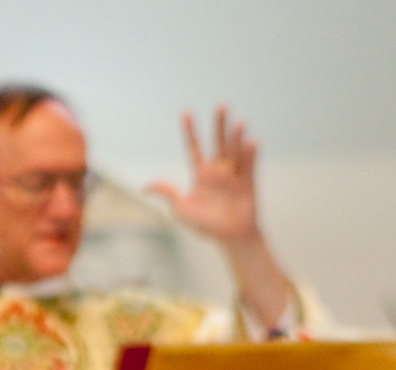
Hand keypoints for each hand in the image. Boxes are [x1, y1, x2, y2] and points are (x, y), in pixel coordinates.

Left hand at [146, 106, 260, 243]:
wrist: (229, 237)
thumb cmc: (205, 225)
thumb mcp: (181, 209)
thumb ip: (167, 192)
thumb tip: (144, 187)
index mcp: (201, 174)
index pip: (194, 148)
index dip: (190, 131)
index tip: (186, 112)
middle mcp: (218, 170)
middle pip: (217, 143)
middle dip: (219, 125)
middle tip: (221, 105)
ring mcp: (234, 175)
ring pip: (234, 151)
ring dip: (236, 137)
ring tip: (238, 122)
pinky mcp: (248, 182)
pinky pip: (249, 165)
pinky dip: (250, 154)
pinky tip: (250, 142)